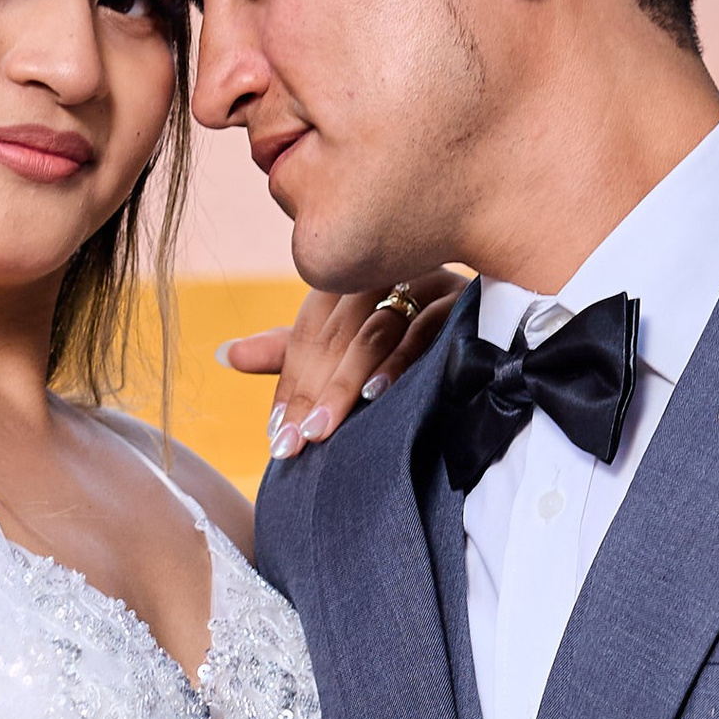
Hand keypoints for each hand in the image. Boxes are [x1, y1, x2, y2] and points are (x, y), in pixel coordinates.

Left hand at [219, 273, 466, 461]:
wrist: (494, 331)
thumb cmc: (409, 344)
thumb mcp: (344, 350)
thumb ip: (288, 353)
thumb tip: (224, 355)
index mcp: (350, 281)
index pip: (308, 332)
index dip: (288, 385)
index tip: (277, 437)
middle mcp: (383, 274)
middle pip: (334, 334)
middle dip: (310, 394)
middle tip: (292, 444)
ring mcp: (422, 282)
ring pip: (372, 332)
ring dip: (345, 384)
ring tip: (321, 428)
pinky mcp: (460, 300)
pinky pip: (424, 329)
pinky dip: (398, 363)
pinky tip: (376, 395)